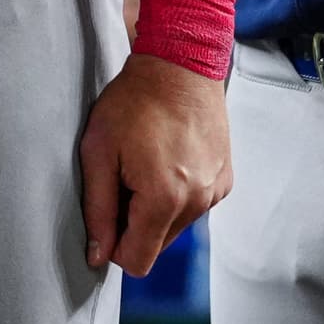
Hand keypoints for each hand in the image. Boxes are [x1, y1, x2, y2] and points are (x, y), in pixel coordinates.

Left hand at [76, 50, 231, 274]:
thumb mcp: (99, 152)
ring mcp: (215, 191)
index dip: (114, 244)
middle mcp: (197, 202)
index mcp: (164, 199)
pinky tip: (167, 158)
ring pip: (176, 226)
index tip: (108, 210)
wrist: (180, 62)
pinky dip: (178, 193)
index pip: (138, 261)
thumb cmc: (134, 101)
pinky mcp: (225, 180)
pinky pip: (194, 206)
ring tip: (146, 162)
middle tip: (124, 178)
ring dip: (157, 208)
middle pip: (157, 245)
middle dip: (135, 223)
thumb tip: (98, 256)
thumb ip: (98, 210)